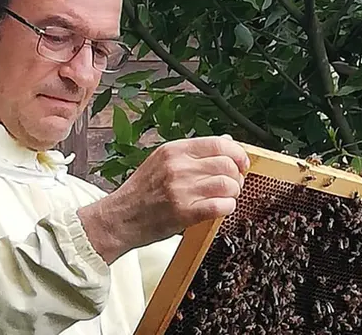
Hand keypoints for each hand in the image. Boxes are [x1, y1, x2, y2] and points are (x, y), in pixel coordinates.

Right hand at [78, 135, 248, 263]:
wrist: (119, 218)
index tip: (242, 163)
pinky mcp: (183, 213)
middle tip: (234, 184)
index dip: (237, 153)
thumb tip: (226, 142)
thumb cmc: (140, 192)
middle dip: (237, 176)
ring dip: (233, 192)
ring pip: (227, 185)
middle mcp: (177, 167)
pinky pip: (220, 206)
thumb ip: (193, 153)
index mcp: (172, 150)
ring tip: (226, 197)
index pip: (218, 144)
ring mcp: (180, 190)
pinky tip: (222, 208)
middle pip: (227, 164)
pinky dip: (228, 207)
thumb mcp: (161, 161)